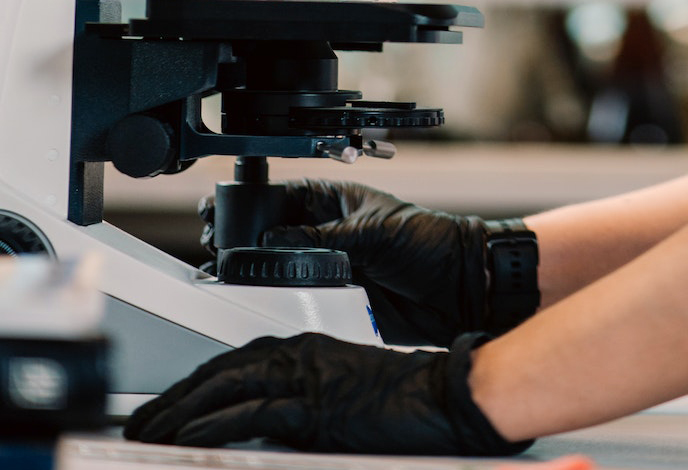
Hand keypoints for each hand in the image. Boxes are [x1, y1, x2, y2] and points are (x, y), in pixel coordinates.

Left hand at [123, 331, 528, 454]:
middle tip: (142, 419)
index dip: (198, 383)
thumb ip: (309, 408)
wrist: (447, 395)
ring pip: (228, 386)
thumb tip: (273, 430)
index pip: (239, 362)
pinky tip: (188, 434)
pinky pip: (253, 412)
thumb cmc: (410, 400)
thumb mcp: (349, 400)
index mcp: (311, 351)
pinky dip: (216, 420)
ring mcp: (309, 377)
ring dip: (182, 409)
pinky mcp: (316, 404)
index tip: (169, 405)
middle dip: (177, 396)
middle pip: (224, 370)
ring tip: (149, 430)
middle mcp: (303, 355)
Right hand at [200, 180, 498, 344]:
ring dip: (260, 276)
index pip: (283, 198)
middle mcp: (328, 234)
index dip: (251, 205)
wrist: (462, 286)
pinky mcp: (337, 301)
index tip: (221, 214)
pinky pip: (299, 303)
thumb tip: (278, 242)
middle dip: (246, 243)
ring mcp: (331, 268)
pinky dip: (282, 305)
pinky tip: (265, 305)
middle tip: (220, 250)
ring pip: (280, 271)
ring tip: (234, 279)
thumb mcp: (376, 233)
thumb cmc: (433, 241)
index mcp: (336, 202)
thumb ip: (326, 239)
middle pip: (273, 236)